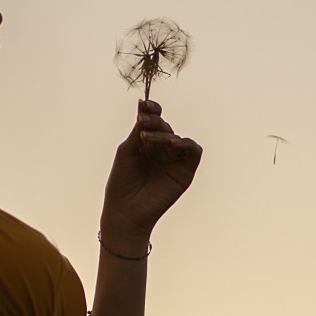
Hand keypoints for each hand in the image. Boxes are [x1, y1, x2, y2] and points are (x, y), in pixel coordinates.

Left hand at [100, 100, 202, 241]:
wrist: (124, 212)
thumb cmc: (121, 183)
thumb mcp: (127, 151)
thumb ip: (138, 130)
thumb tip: (143, 103)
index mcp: (148, 144)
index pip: (155, 121)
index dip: (152, 111)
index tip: (144, 104)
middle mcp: (163, 151)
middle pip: (165, 127)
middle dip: (154, 122)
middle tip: (141, 123)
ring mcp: (175, 161)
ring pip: (177, 138)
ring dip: (165, 134)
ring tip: (147, 139)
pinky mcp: (185, 173)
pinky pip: (194, 152)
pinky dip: (185, 144)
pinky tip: (171, 144)